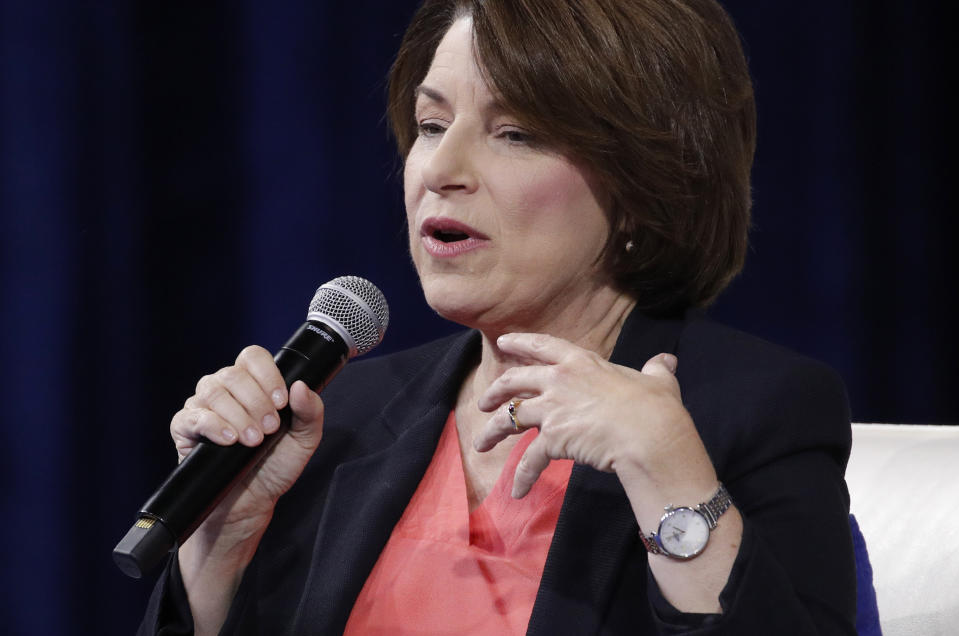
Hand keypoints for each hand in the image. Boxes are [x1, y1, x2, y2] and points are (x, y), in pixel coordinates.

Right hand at [171, 345, 324, 539]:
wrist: (250, 503)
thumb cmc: (275, 467)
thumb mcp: (304, 440)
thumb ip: (310, 412)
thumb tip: (301, 386)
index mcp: (252, 385)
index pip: (253, 357)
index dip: (268, 374)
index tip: (281, 401)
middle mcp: (225, 390)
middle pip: (233, 374)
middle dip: (256, 401)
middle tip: (269, 429)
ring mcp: (202, 407)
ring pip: (213, 391)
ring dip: (238, 414)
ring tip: (253, 440)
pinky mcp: (184, 429)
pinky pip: (191, 416)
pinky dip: (213, 425)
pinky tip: (230, 440)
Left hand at [474, 333, 711, 500]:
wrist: (651, 436)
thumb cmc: (656, 408)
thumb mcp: (658, 382)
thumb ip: (656, 370)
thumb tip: (666, 361)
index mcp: (581, 362)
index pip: (543, 345)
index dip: (520, 342)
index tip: (503, 342)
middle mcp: (560, 380)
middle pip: (514, 381)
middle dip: (495, 391)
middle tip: (484, 401)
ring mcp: (553, 409)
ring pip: (509, 418)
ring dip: (492, 432)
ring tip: (480, 444)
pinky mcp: (552, 438)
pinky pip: (529, 459)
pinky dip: (521, 476)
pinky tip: (516, 492)